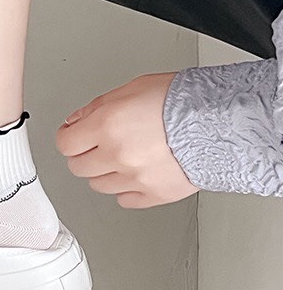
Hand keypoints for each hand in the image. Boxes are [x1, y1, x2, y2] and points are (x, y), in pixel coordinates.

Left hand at [55, 72, 199, 208]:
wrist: (224, 122)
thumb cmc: (183, 100)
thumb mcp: (132, 88)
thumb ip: (97, 107)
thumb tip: (76, 121)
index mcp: (106, 126)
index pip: (66, 144)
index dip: (69, 138)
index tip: (73, 135)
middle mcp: (117, 155)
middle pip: (78, 167)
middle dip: (84, 155)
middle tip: (97, 145)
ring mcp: (135, 179)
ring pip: (99, 186)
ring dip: (104, 172)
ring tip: (122, 157)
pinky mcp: (155, 195)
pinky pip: (126, 200)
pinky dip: (127, 189)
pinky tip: (136, 174)